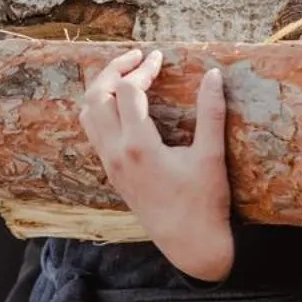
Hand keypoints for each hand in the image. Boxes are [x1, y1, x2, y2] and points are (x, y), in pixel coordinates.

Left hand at [79, 49, 234, 281]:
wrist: (189, 244)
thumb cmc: (203, 202)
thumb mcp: (211, 156)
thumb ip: (211, 112)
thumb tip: (214, 74)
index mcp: (139, 145)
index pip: (126, 90)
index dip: (143, 68)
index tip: (160, 57)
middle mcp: (116, 152)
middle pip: (96, 95)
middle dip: (114, 69)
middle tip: (137, 56)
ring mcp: (109, 163)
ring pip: (87, 113)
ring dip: (102, 87)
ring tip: (125, 73)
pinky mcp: (110, 172)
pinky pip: (92, 131)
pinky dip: (99, 108)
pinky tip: (120, 103)